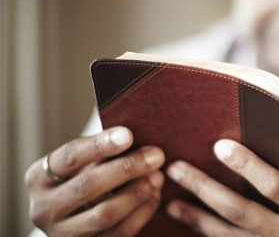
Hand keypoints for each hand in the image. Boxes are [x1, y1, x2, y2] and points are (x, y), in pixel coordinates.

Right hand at [25, 127, 165, 235]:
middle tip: (156, 155)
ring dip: (137, 193)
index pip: (70, 157)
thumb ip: (100, 152)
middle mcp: (43, 209)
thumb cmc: (82, 179)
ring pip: (104, 214)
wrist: (74, 218)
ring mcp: (62, 234)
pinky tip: (154, 196)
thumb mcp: (81, 165)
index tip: (128, 134)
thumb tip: (132, 138)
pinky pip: (119, 233)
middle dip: (127, 168)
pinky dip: (141, 213)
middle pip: (88, 186)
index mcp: (38, 179)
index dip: (100, 145)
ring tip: (158, 177)